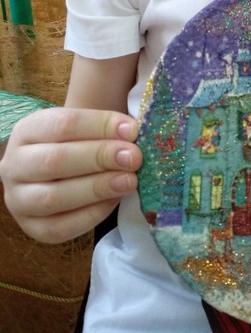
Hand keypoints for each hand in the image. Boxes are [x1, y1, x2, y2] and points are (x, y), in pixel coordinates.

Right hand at [0, 107, 141, 243]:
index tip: (132, 130)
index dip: (100, 126)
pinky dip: (91, 215)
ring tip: (129, 181)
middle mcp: (15, 165)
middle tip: (133, 158)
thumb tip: (132, 133)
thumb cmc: (77, 143)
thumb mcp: (84, 127)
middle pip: (55, 160)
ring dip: (97, 188)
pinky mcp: (32, 228)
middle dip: (100, 158)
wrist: (57, 170)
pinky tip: (115, 200)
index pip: (63, 124)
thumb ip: (105, 128)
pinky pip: (60, 228)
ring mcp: (18, 200)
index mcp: (28, 130)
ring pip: (54, 197)